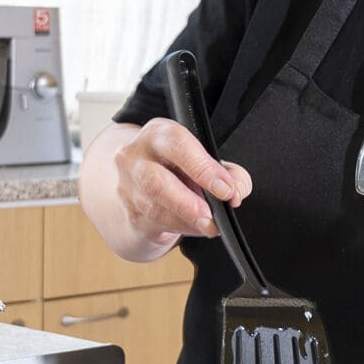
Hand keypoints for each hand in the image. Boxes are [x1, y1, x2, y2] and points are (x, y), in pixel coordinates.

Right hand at [111, 118, 252, 244]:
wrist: (144, 185)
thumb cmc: (180, 168)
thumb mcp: (207, 161)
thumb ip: (230, 173)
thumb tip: (236, 193)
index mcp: (158, 134)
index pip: (178, 144)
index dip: (203, 168)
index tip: (225, 190)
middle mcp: (136, 157)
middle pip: (155, 180)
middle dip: (188, 202)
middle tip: (212, 217)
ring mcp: (128, 186)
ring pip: (154, 207)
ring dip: (187, 220)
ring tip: (209, 225)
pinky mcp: (130, 212)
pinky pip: (156, 224)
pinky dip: (181, 228)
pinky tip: (196, 228)